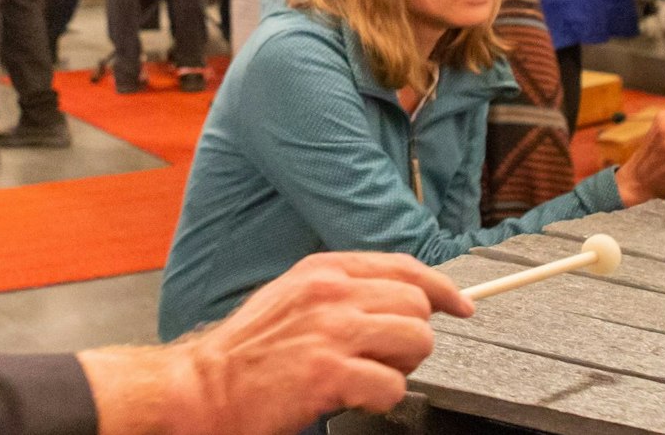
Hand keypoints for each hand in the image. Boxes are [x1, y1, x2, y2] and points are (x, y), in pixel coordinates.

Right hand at [79, 252, 472, 434]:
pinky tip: (352, 397)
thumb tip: (393, 299)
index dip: (442, 288)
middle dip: (413, 337)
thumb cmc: (246, 352)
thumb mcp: (291, 297)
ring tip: (366, 378)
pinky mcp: (329, 373)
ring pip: (415, 341)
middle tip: (386, 359)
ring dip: (401, 367)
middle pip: (417, 304)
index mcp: (323, 270)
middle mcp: (331, 293)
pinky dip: (381, 398)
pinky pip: (393, 386)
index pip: (405, 266)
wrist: (202, 387)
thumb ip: (340, 291)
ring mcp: (331, 331)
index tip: (462, 305)